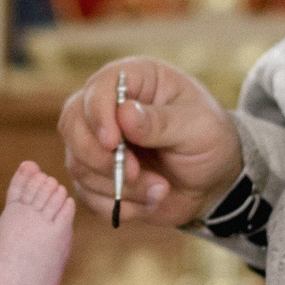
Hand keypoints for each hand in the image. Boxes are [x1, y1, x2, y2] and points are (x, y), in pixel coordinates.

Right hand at [58, 57, 243, 228]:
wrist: (212, 181)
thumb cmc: (209, 140)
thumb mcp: (197, 127)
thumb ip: (161, 122)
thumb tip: (123, 114)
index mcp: (135, 80)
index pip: (98, 88)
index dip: (98, 114)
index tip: (113, 142)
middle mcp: (108, 107)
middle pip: (72, 123)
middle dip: (99, 156)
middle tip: (136, 173)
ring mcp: (97, 142)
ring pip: (78, 163)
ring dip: (120, 185)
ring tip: (160, 189)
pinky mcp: (96, 175)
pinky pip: (87, 194)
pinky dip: (119, 204)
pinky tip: (149, 201)